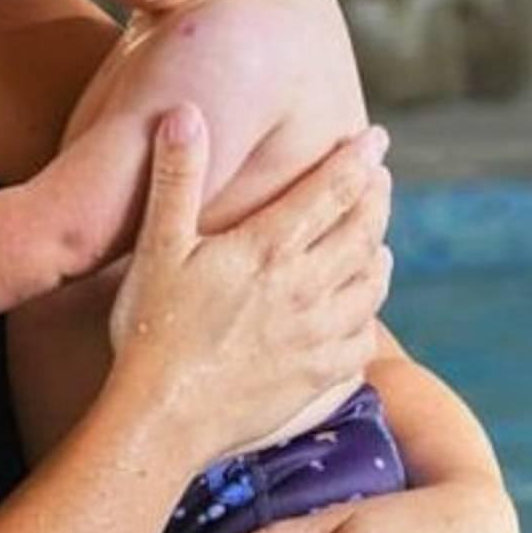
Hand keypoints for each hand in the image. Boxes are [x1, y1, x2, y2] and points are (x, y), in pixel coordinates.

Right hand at [108, 108, 393, 460]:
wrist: (163, 419)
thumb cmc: (152, 331)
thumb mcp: (157, 247)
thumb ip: (175, 177)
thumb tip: (184, 112)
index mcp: (269, 248)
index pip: (334, 189)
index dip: (359, 158)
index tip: (376, 138)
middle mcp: (306, 287)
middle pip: (364, 230)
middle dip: (377, 197)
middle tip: (379, 179)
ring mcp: (317, 335)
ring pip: (372, 283)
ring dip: (379, 252)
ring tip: (376, 240)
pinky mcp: (318, 376)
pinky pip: (364, 338)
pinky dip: (369, 315)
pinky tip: (359, 310)